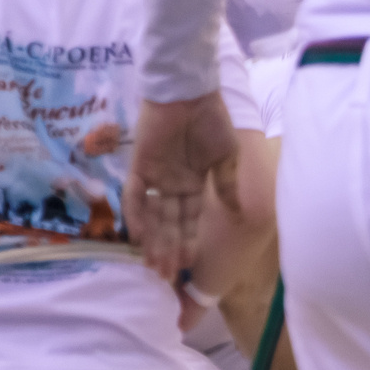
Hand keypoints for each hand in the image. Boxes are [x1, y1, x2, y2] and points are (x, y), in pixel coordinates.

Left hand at [127, 94, 243, 282]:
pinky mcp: (138, 166)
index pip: (189, 220)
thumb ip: (225, 184)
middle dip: (168, 250)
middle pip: (169, 224)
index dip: (188, 242)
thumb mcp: (226, 156)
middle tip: (166, 277)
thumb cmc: (212, 121)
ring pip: (152, 216)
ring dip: (152, 240)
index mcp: (194, 183)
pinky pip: (135, 195)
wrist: (191, 93)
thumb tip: (234, 211)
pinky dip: (136, 215)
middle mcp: (172, 185)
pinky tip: (139, 237)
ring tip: (153, 265)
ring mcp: (154, 177)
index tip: (187, 266)